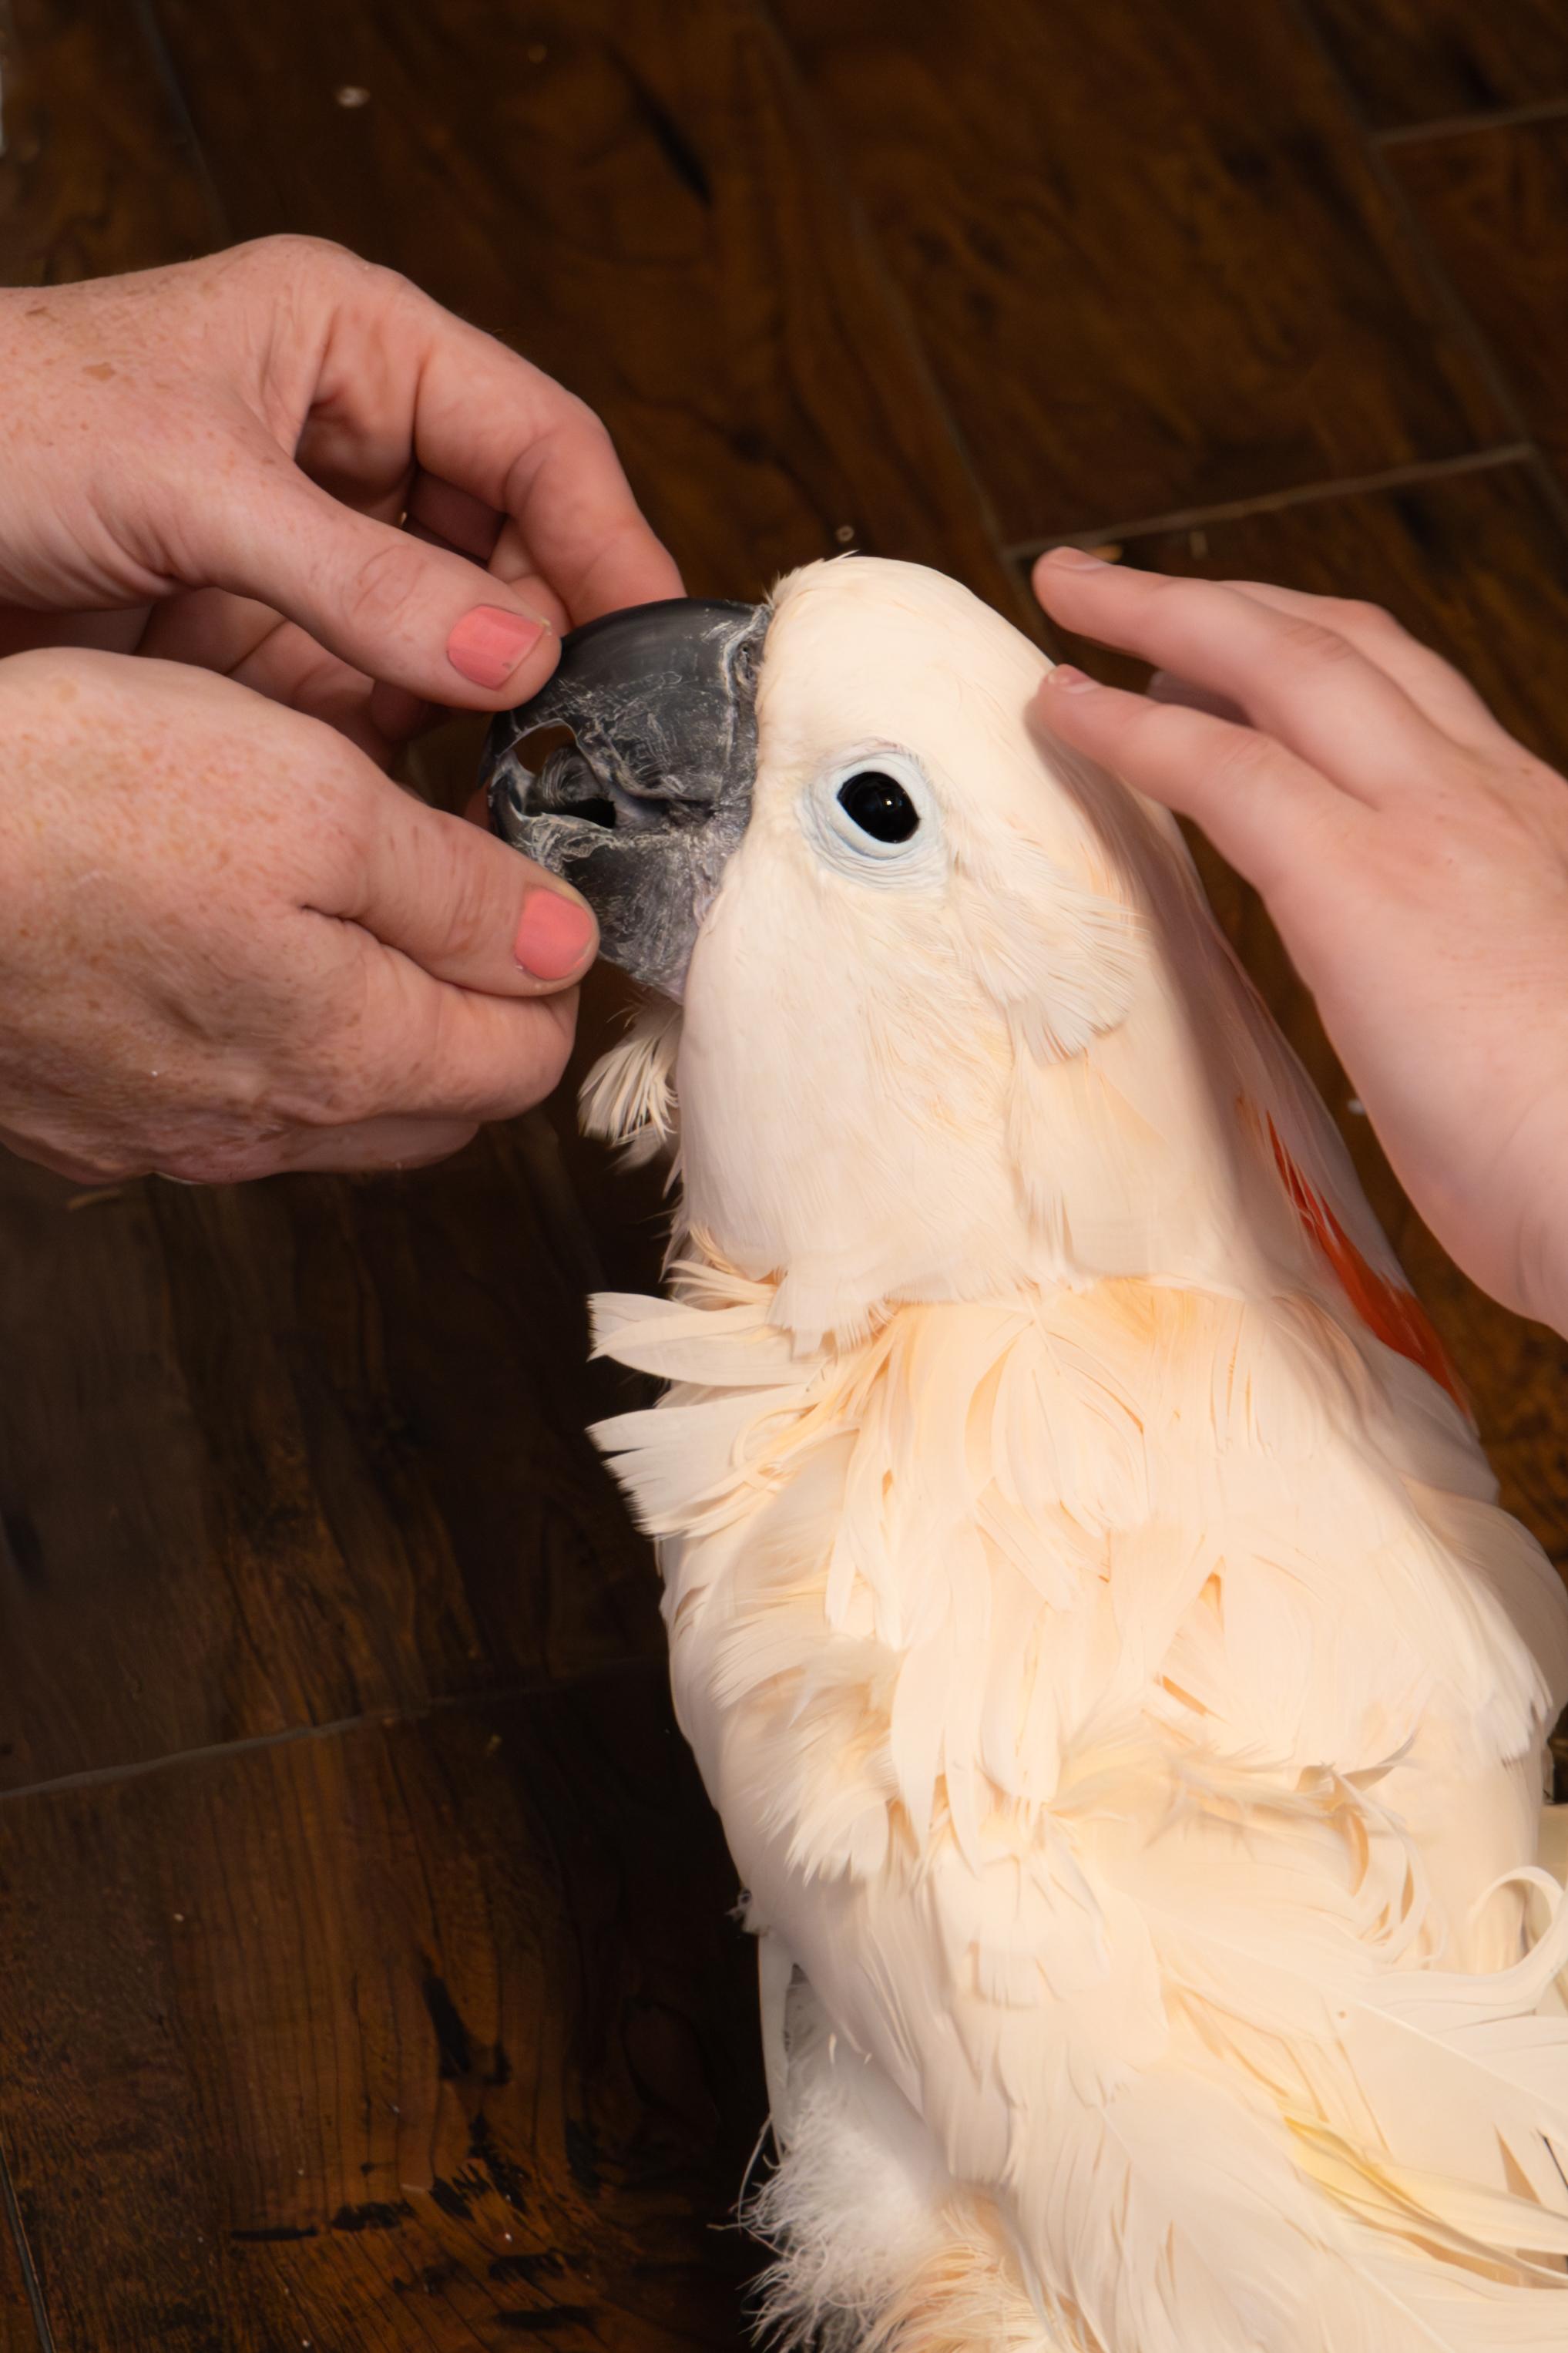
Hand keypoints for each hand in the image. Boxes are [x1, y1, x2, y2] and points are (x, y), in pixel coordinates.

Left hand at [0, 238, 680, 757]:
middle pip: (516, 551)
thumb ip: (356, 579)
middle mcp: (350, 450)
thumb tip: (516, 658)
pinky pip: (383, 708)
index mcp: (353, 348)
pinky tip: (451, 808)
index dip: (607, 540)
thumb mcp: (188, 481)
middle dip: (554, 644)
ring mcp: (317, 559)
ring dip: (496, 716)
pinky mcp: (274, 649)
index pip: (535, 439)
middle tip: (591, 743)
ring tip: (532, 790)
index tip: (650, 646)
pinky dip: (421, 762)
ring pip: (459, 644)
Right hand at [0, 649, 596, 1182]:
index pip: (523, 1061)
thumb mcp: (311, 796)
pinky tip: (202, 940)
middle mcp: (261, 1128)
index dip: (544, 965)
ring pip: (324, 1104)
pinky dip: (246, 1032)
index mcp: (346, 1056)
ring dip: (356, 1020)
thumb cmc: (70, 802)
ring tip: (316, 896)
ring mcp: (161, 1137)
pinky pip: (213, 1098)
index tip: (513, 872)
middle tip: (434, 883)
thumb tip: (557, 943)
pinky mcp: (81, 1117)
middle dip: (464, 1004)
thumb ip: (455, 888)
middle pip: (434, 1101)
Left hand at [1033, 547, 1567, 1337]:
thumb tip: (1418, 1027)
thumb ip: (1466, 989)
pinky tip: (1063, 710)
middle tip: (1127, 584)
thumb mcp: (1527, 1030)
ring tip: (1072, 590)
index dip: (1314, 654)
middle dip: (1230, 597)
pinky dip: (1127, 727)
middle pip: (1344, 644)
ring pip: (1279, 662)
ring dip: (1161, 611)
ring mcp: (1427, 823)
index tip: (1236, 649)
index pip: (1413, 700)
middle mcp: (1487, 796)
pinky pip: (1218, 766)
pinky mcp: (1357, 877)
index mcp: (1530, 830)